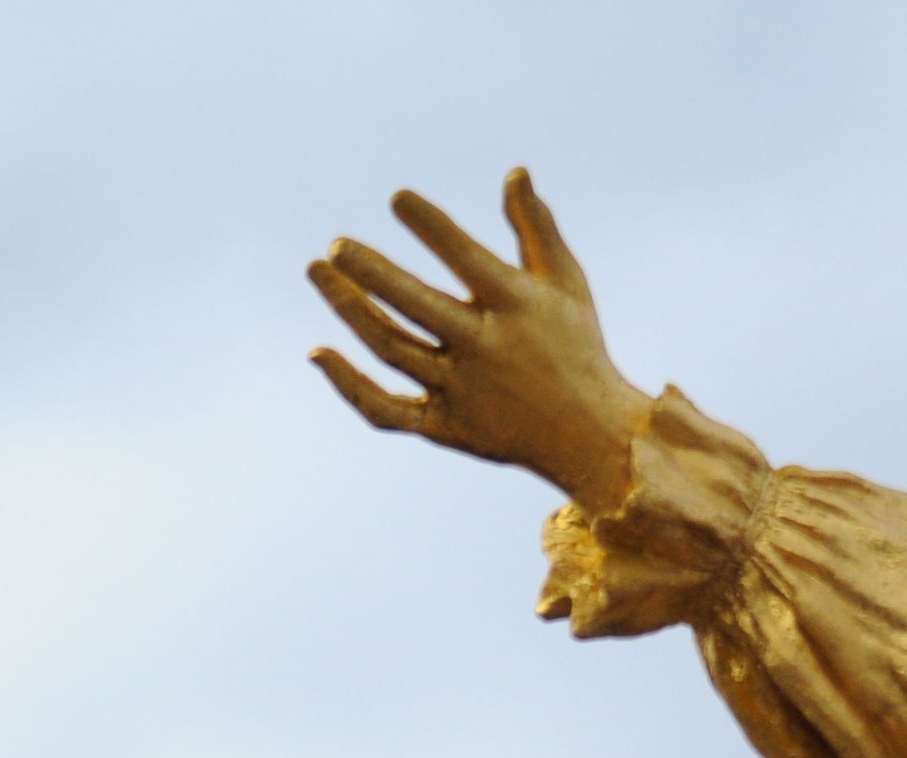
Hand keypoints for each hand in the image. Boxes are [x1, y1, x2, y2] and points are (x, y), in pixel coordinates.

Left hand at [309, 171, 647, 509]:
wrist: (588, 435)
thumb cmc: (575, 345)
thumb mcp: (566, 282)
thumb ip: (536, 227)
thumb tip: (514, 173)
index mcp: (518, 306)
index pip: (465, 257)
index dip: (431, 225)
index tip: (397, 198)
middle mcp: (486, 348)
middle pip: (415, 305)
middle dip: (371, 273)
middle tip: (335, 245)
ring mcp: (461, 391)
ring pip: (391, 349)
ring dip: (350, 310)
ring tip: (318, 271)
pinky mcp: (443, 428)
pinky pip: (384, 409)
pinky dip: (348, 385)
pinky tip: (317, 352)